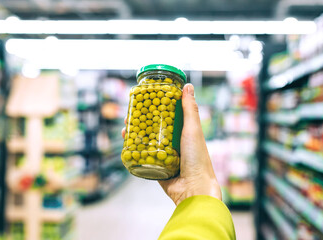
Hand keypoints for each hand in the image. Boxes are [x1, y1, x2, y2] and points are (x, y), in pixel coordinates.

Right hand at [122, 84, 221, 204]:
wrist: (194, 188)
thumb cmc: (198, 158)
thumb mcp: (193, 129)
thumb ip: (189, 109)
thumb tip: (188, 86)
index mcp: (183, 133)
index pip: (166, 116)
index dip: (154, 108)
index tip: (143, 101)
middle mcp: (173, 143)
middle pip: (152, 128)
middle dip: (139, 121)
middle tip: (128, 116)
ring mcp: (163, 155)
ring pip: (145, 141)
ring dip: (134, 134)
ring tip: (124, 129)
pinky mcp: (156, 167)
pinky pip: (143, 156)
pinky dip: (133, 150)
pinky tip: (125, 144)